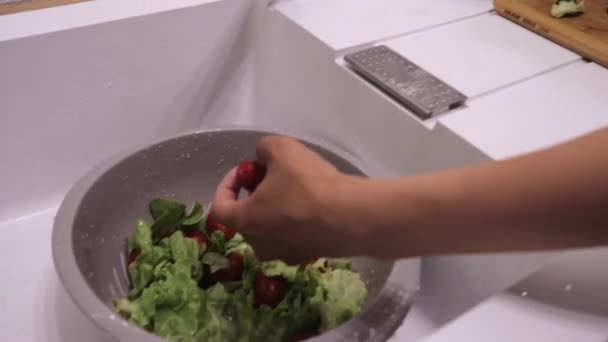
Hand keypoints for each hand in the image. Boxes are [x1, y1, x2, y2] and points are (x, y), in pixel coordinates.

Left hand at [212, 135, 364, 261]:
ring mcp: (285, 254)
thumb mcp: (281, 149)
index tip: (244, 171)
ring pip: (271, 228)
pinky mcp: (309, 256)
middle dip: (255, 195)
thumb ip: (263, 149)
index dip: (226, 185)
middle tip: (272, 176)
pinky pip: (294, 236)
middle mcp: (260, 244)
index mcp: (245, 221)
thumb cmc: (309, 184)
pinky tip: (316, 204)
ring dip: (276, 209)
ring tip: (296, 189)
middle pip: (247, 218)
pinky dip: (297, 220)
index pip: (219, 208)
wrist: (353, 217)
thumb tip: (263, 157)